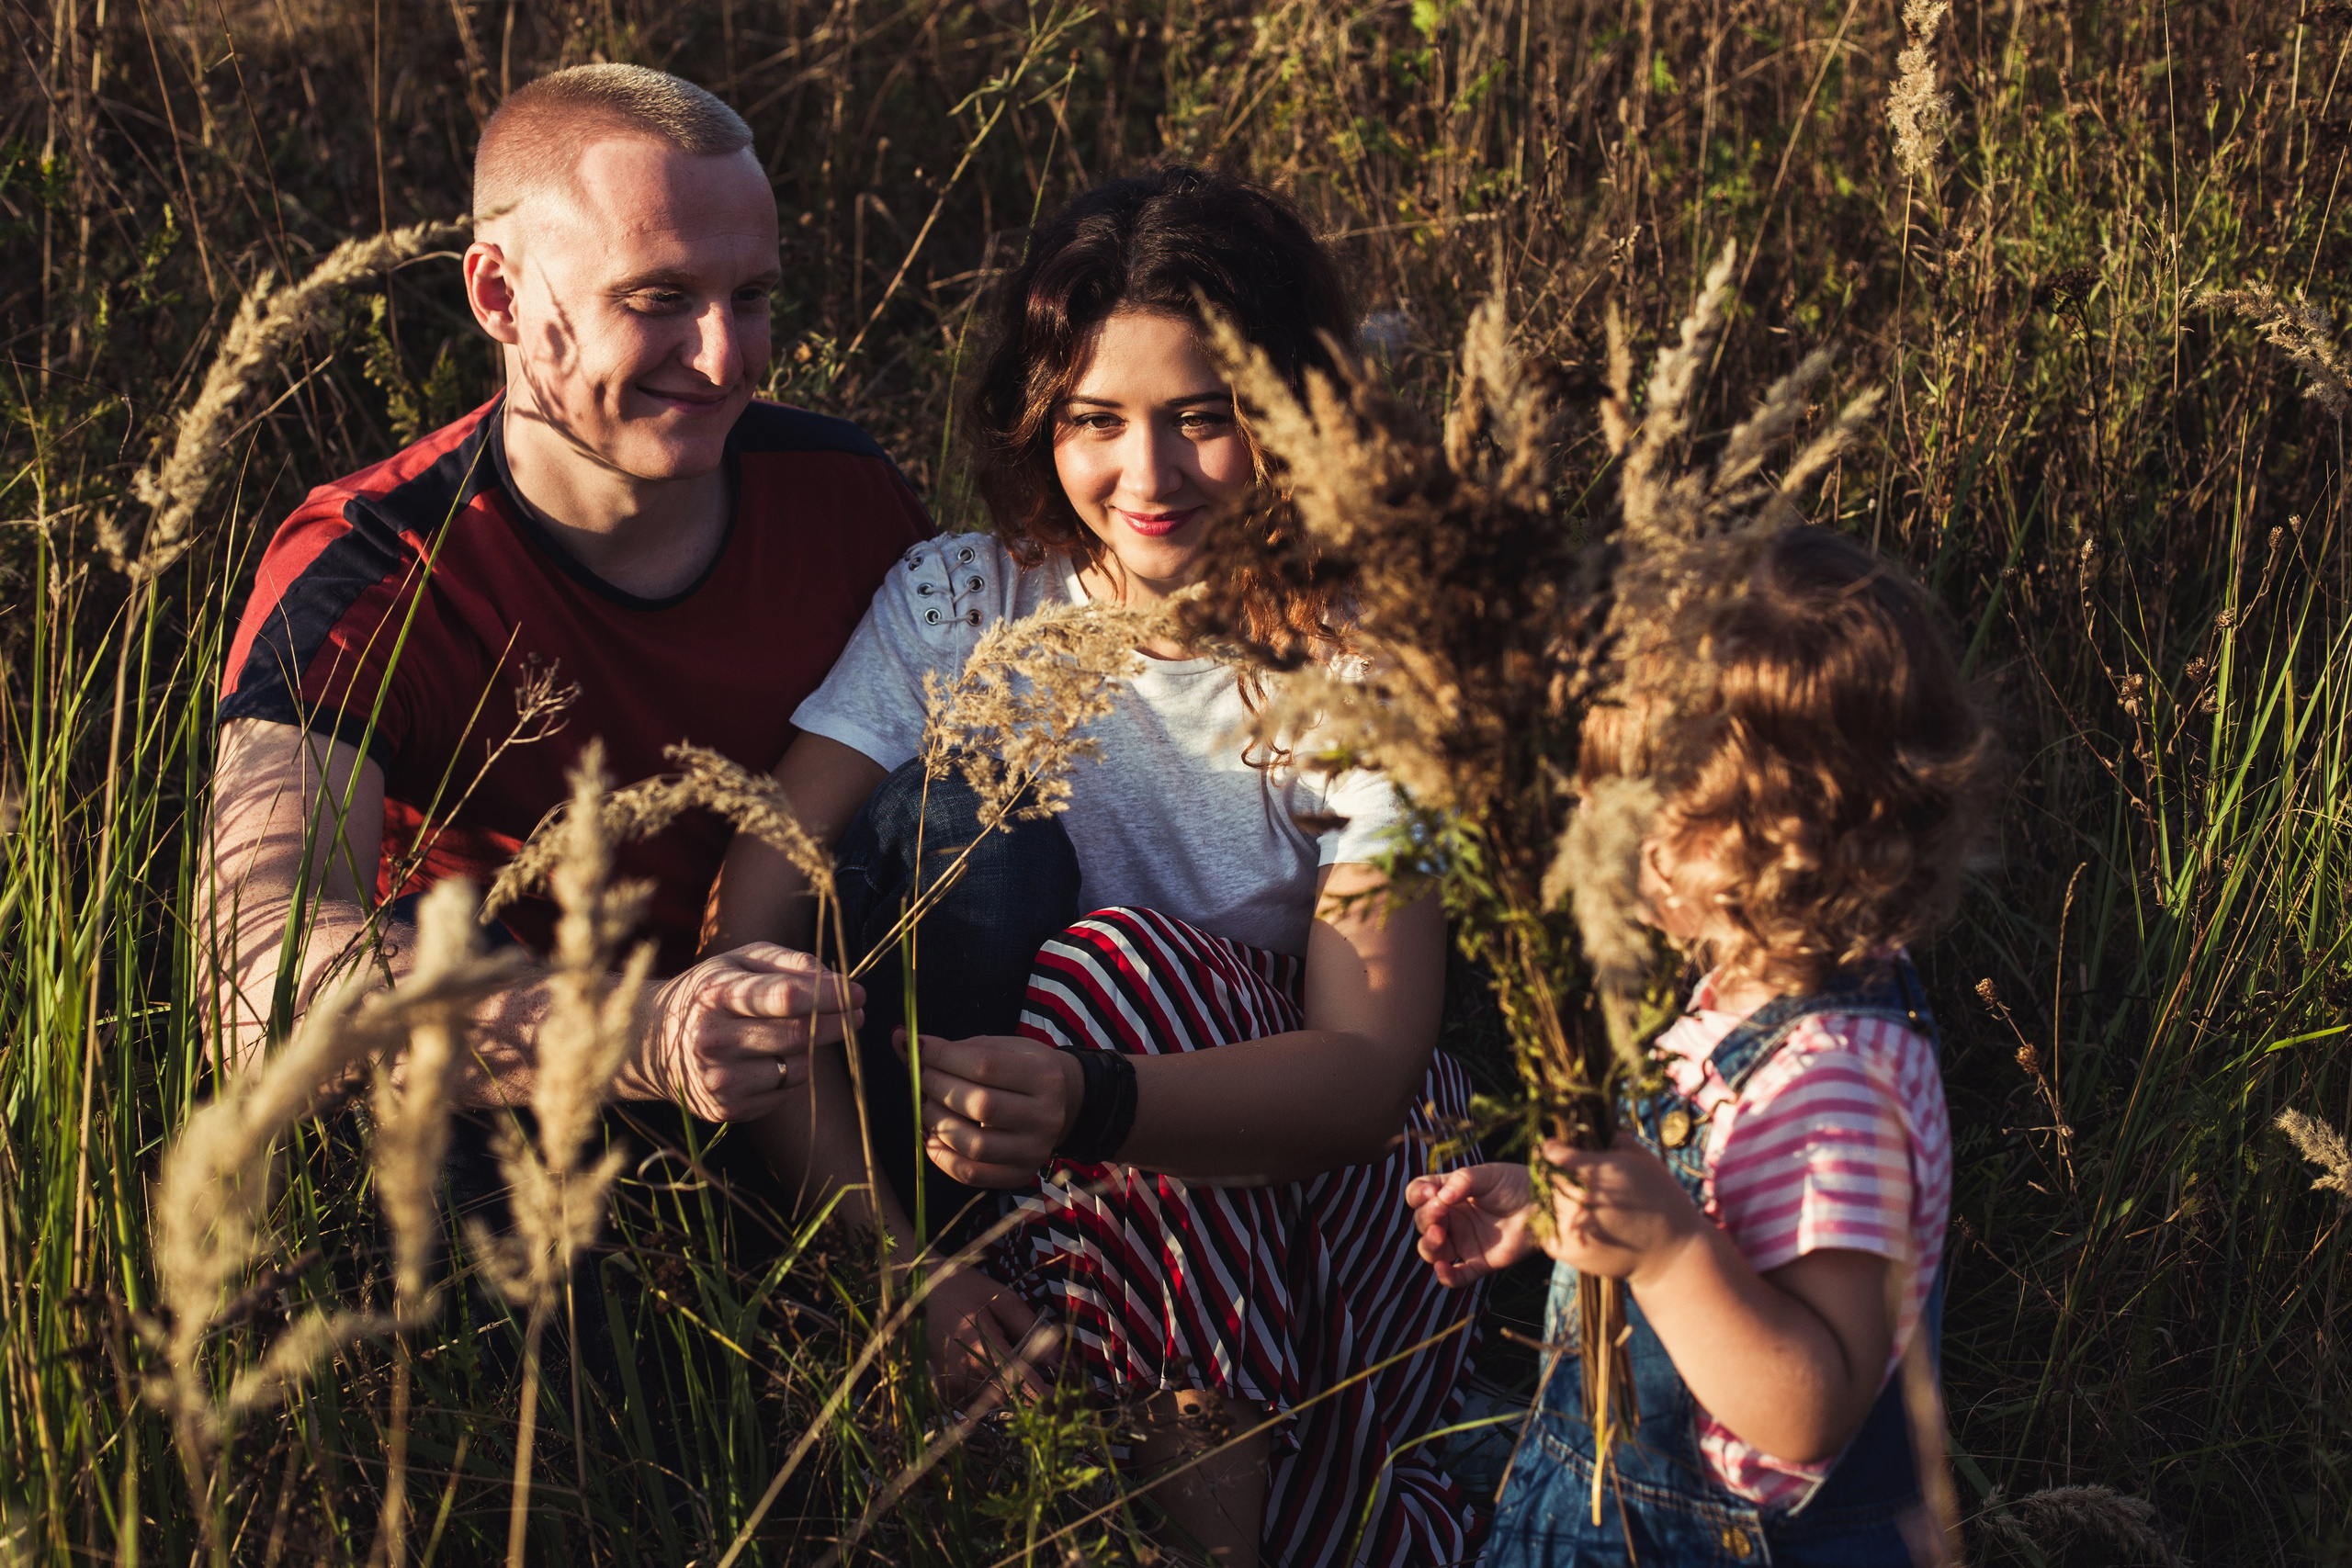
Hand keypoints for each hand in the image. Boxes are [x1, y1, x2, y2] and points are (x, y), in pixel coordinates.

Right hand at [620, 943, 862, 1120]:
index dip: (829, 995)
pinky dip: (793, 1073)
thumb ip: (787, 961)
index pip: (785, 996)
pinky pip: (785, 1091)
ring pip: (796, 1067)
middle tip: (856, 1014)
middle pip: (796, 1034)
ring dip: (812, 1050)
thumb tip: (834, 978)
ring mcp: (717, 1078)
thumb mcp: (738, 962)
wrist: (654, 1041)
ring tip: (802, 1034)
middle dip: (835, 1023)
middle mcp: (713, 1039)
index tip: (858, 993)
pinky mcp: (725, 1108)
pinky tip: (775, 1059)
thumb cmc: (710, 992)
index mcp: (716, 994)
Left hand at [909, 1031, 1084, 1187]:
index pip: (985, 1066)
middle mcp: (1046, 1116)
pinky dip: (942, 1156)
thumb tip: (899, 1038)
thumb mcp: (999, 1049)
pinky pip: (971, 1174)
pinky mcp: (1020, 1175)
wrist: (1064, 1103)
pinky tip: (932, 1134)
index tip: (917, 1046)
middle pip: (979, 1105)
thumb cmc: (1023, 1069)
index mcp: (1044, 1076)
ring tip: (927, 1104)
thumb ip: (952, 1048)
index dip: (943, 1056)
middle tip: (919, 1075)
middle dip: (937, 1087)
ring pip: (973, 1144)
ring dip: (936, 1121)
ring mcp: (1034, 1150)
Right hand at [921, 1263, 1059, 1408]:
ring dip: (1015, 1394)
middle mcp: (964, 1374)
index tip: (1067, 1393)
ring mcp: (951, 1385)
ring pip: (995, 1403)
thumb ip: (1033, 1329)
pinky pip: (977, 1401)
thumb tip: (1060, 1360)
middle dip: (1035, 1394)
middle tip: (1053, 1381)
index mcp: (981, 1349)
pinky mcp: (945, 1389)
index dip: (1048, 1393)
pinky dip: (993, 1392)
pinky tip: (996, 1372)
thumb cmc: (964, 1288)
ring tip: (1027, 1372)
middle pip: (1012, 1399)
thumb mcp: (1004, 1299)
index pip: (1023, 1385)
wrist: (918, 1290)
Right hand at [1407, 1163, 1538, 1286]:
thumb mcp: (1488, 1175)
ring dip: (1429, 1244)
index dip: (1418, 1195)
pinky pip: (1457, 1277)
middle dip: (1426, 1217)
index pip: (1418, 1195)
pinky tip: (1443, 1268)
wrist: (1547, 1205)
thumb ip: (1463, 1181)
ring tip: (1440, 1234)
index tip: (1431, 1193)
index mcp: (1449, 1194)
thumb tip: (1441, 1197)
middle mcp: (1452, 1219)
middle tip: (1440, 1209)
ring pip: (1432, 1251)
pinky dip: (1446, 1276)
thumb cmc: (1516, 1184)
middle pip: (1422, 1223)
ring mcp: (1464, 1241)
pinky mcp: (1480, 1262)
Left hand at [1534, 1135, 1707, 1287]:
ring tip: (1574, 1198)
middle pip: (1546, 1178)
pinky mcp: (1568, 1251)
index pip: (1551, 1153)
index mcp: (1594, 1171)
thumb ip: (1613, 1138)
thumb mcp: (1643, 1158)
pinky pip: (1545, 1230)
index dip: (1554, 1149)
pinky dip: (1553, 1222)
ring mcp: (1571, 1227)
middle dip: (1555, 1173)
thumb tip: (1589, 1129)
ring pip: (1543, 1203)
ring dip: (1554, 1197)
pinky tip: (1572, 1218)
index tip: (1558, 1149)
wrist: (1672, 1252)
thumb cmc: (1662, 1198)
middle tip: (1569, 1175)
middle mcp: (1578, 1199)